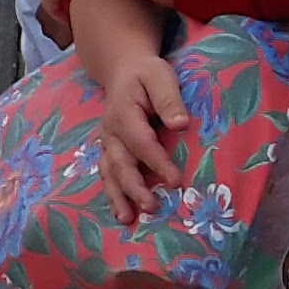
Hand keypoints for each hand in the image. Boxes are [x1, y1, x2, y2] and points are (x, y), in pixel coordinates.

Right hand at [92, 48, 193, 221]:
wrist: (123, 70)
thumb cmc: (146, 73)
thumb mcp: (160, 76)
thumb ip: (169, 99)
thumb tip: (180, 124)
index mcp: (123, 114)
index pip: (142, 143)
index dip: (158, 163)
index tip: (176, 181)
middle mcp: (111, 132)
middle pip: (120, 164)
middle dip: (135, 188)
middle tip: (152, 207)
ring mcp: (107, 143)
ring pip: (109, 173)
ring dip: (117, 196)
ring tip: (126, 218)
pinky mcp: (109, 150)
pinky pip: (107, 173)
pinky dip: (112, 193)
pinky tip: (120, 211)